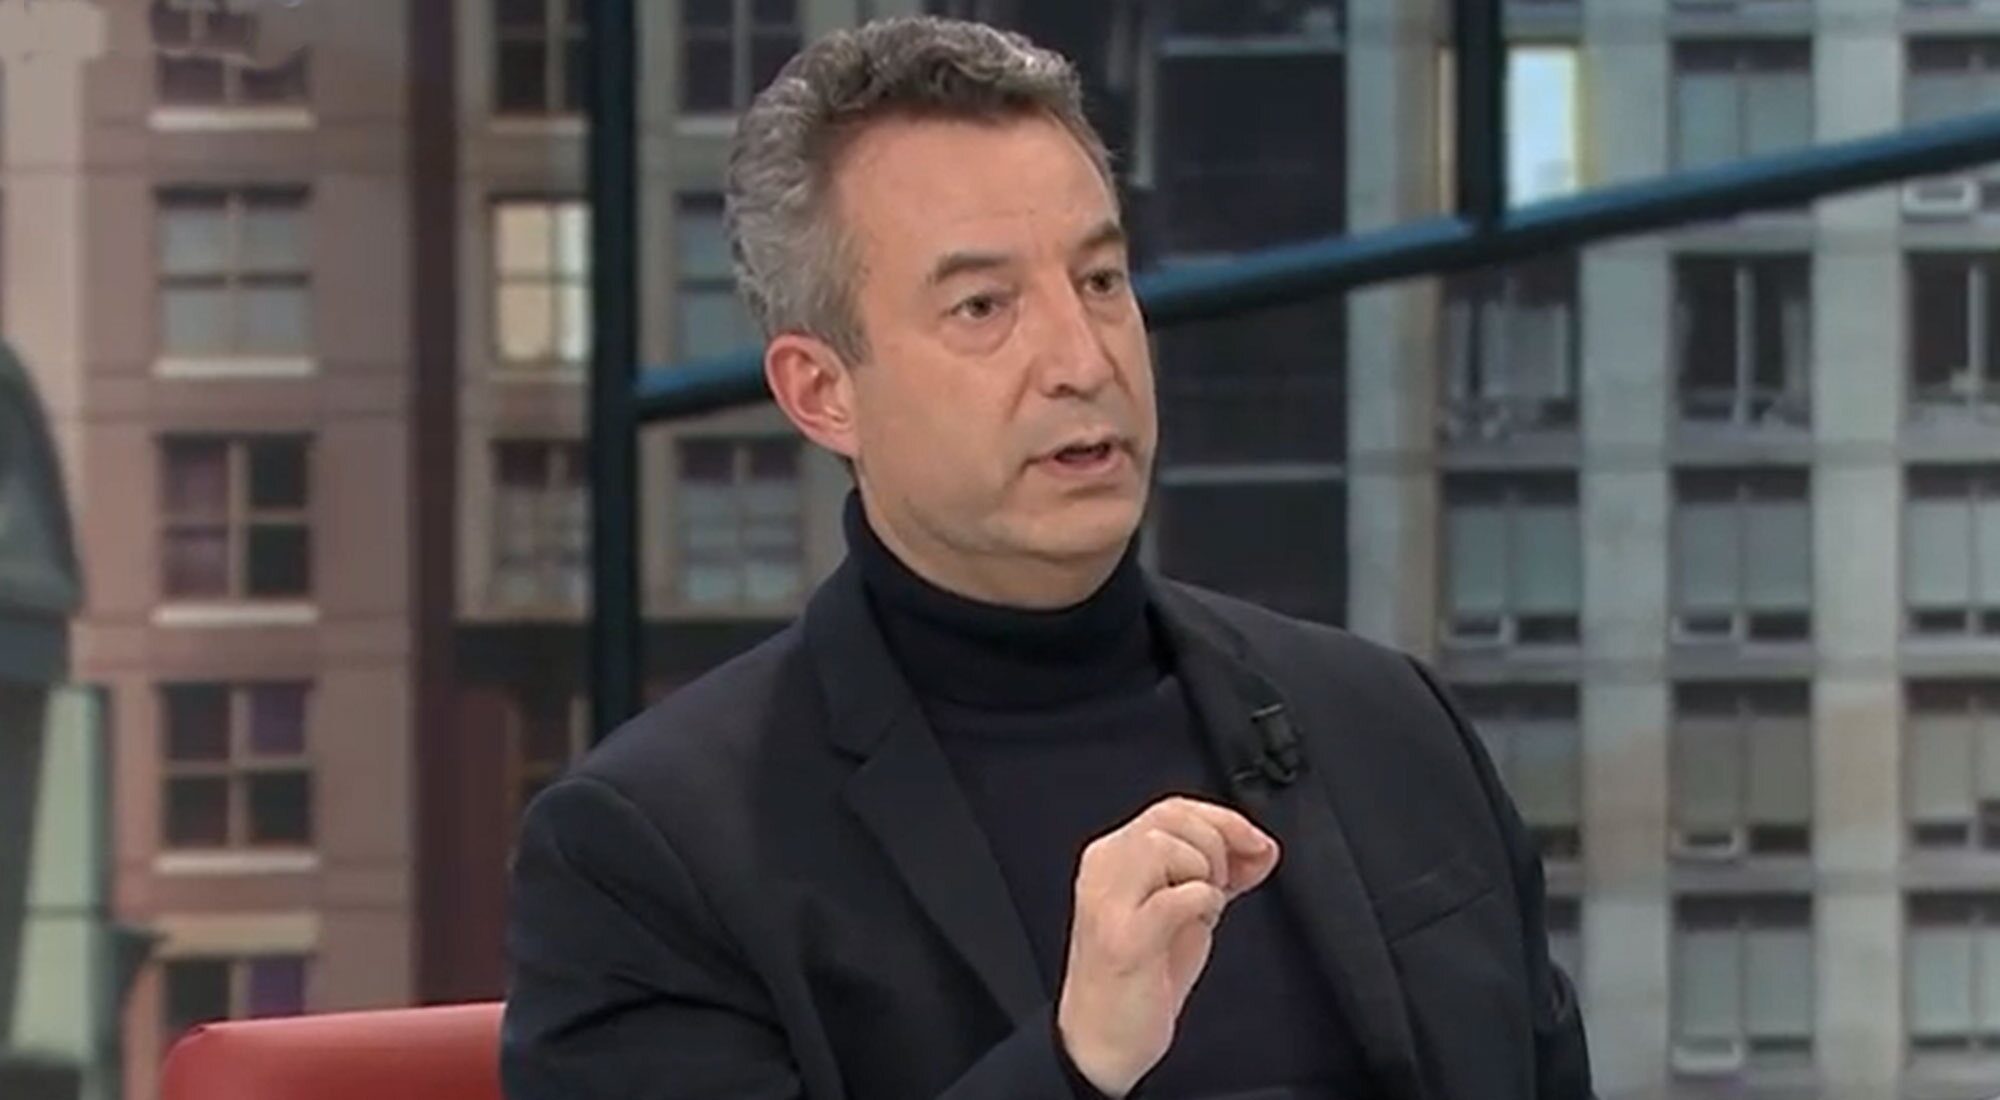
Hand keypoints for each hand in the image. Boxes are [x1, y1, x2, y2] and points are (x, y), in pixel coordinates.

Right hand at [1054, 796, 1280, 1097]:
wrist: (1103, 1042)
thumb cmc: (1138, 977)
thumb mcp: (1180, 912)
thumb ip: (1210, 874)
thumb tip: (1257, 849)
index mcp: (1113, 857)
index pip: (1172, 810)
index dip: (1224, 819)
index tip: (1257, 843)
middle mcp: (1104, 870)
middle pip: (1171, 819)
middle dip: (1217, 846)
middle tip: (1225, 885)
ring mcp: (1109, 902)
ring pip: (1164, 846)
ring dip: (1203, 872)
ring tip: (1203, 908)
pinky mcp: (1124, 938)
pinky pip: (1174, 896)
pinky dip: (1201, 902)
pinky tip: (1200, 922)